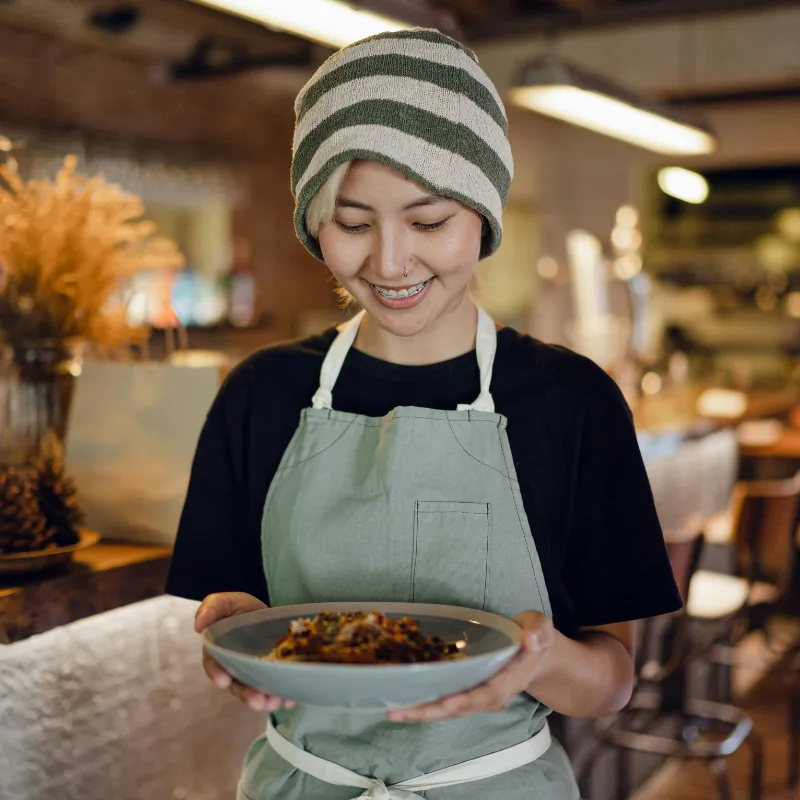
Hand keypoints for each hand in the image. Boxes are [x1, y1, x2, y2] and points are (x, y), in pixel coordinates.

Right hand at [195, 591, 295, 712]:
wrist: (259, 611)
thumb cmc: (236, 608)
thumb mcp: (223, 602)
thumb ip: (211, 609)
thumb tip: (199, 624)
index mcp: (218, 652)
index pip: (214, 666)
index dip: (217, 674)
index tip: (224, 681)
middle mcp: (234, 668)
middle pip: (237, 685)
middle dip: (247, 695)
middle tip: (258, 702)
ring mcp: (253, 672)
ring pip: (256, 690)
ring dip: (265, 699)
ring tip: (275, 703)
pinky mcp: (270, 673)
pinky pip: (276, 686)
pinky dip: (283, 694)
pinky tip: (290, 698)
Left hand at [387, 610, 554, 722]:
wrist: (539, 655)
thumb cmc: (535, 635)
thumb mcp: (541, 626)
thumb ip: (538, 631)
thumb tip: (530, 639)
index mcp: (512, 677)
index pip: (489, 692)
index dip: (467, 699)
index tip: (446, 701)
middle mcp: (495, 694)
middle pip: (462, 708)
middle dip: (431, 712)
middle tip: (398, 712)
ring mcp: (482, 697)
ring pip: (451, 710)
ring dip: (423, 713)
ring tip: (392, 712)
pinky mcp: (471, 694)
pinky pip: (449, 704)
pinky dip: (427, 706)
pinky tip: (404, 704)